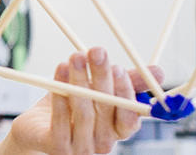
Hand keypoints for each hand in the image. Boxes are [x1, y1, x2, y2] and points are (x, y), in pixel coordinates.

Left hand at [0, 47, 164, 153]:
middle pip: (106, 110)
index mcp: (118, 131)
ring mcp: (81, 148)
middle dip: (102, 77)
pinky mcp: (57, 147)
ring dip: (80, 80)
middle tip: (96, 52)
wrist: (36, 128)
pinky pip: (61, 119)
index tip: (119, 68)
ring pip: (84, 112)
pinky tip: (60, 72)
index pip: (130, 117)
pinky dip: (61, 93)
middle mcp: (103, 143)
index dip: (126, 94)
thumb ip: (127, 82)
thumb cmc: (72, 107)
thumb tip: (159, 72)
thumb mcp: (101, 90)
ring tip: (75, 56)